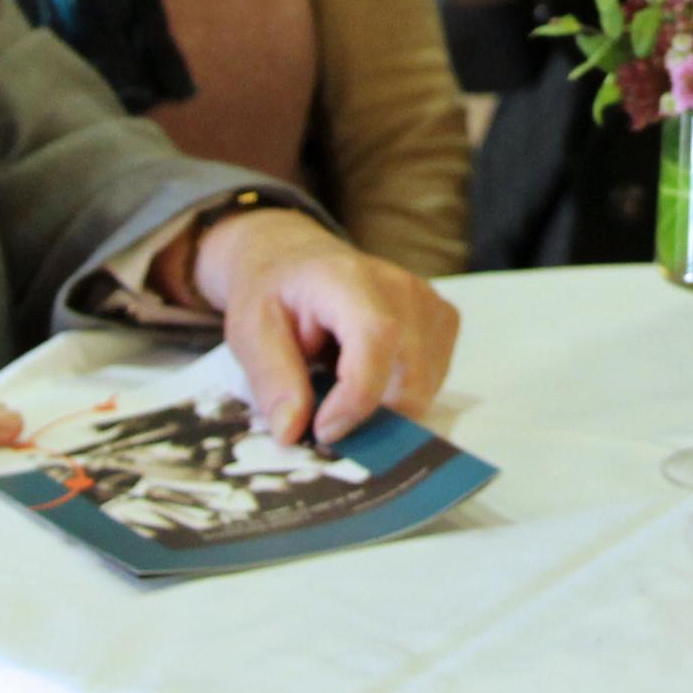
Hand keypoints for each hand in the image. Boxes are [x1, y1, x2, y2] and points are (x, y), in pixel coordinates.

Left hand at [191, 208, 459, 448]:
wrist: (297, 260)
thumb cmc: (274, 292)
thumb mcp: (250, 332)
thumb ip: (272, 380)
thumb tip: (293, 432)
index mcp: (346, 278)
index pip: (377, 339)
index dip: (357, 397)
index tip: (323, 430)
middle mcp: (400, 286)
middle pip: (409, 377)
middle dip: (367, 418)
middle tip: (323, 418)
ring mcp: (428, 302)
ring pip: (424, 389)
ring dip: (383, 408)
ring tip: (341, 383)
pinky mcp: (443, 320)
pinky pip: (434, 382)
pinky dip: (400, 397)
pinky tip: (369, 376)